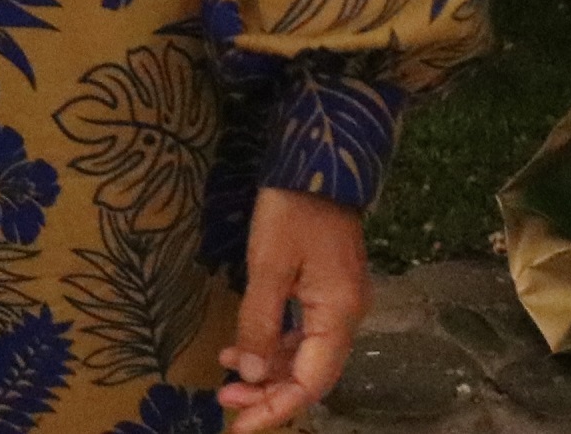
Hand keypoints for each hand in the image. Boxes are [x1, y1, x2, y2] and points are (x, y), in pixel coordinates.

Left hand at [219, 186, 368, 430]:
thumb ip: (259, 323)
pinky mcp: (326, 289)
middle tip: (224, 402)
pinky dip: (272, 344)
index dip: (276, 409)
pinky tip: (241, 346)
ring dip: (266, 370)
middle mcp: (345, 317)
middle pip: (309, 374)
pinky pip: (302, 332)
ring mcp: (338, 303)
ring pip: (304, 355)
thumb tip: (249, 376)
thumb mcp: (267, 265)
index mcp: (338, 316)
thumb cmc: (292, 210)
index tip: (239, 426)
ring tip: (225, 376)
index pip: (311, 383)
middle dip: (267, 394)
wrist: (317, 162)